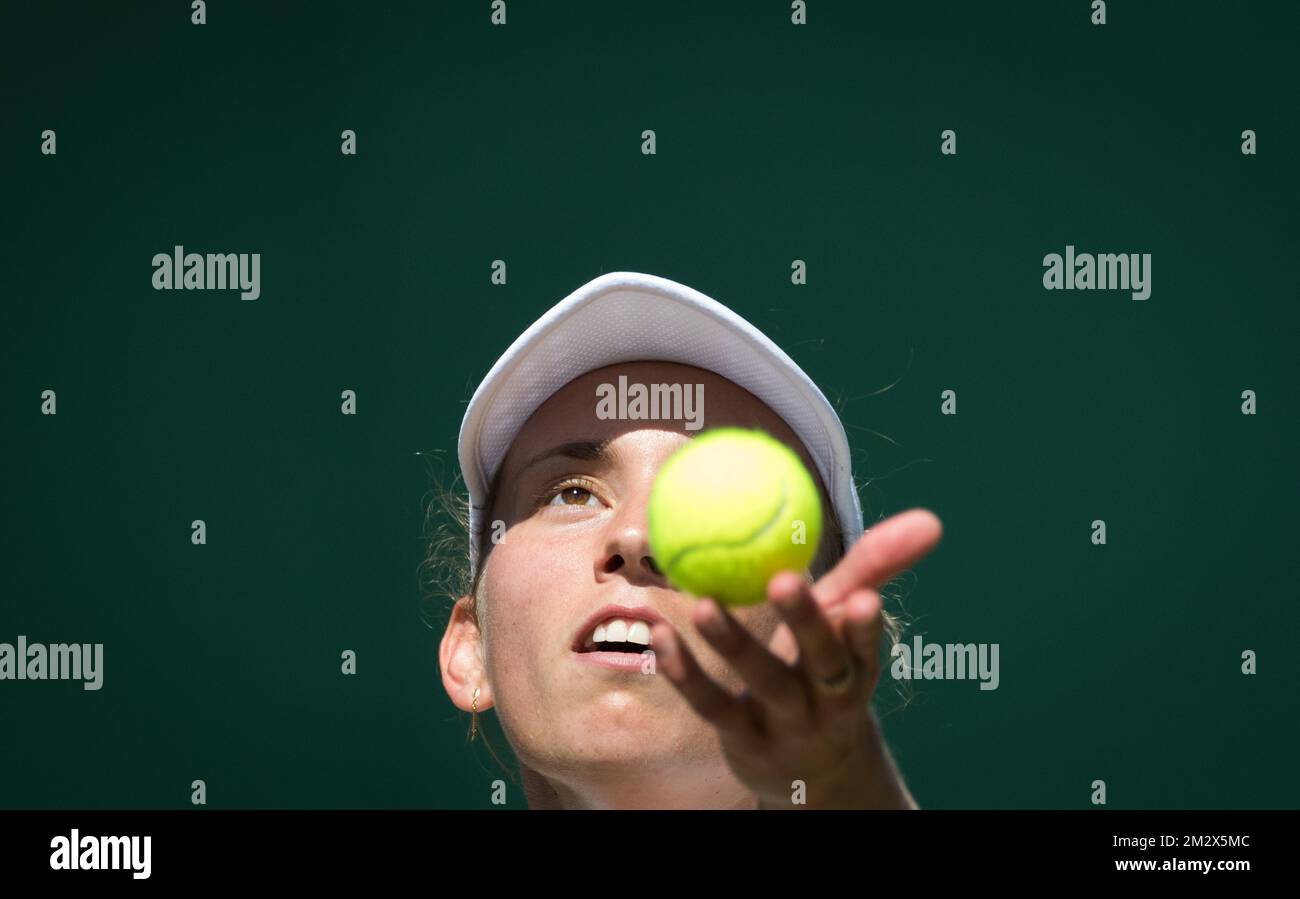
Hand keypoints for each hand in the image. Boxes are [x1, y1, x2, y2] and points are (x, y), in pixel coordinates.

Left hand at [650, 508, 942, 808]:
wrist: (811, 766)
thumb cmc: (826, 669)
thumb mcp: (847, 622)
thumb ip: (875, 567)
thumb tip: (929, 517)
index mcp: (858, 669)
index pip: (867, 648)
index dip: (865, 628)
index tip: (864, 597)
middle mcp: (829, 700)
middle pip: (821, 664)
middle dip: (806, 624)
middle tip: (784, 580)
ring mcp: (787, 724)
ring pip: (763, 684)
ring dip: (735, 644)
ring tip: (705, 604)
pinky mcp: (744, 741)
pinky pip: (712, 706)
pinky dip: (686, 672)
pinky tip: (661, 635)